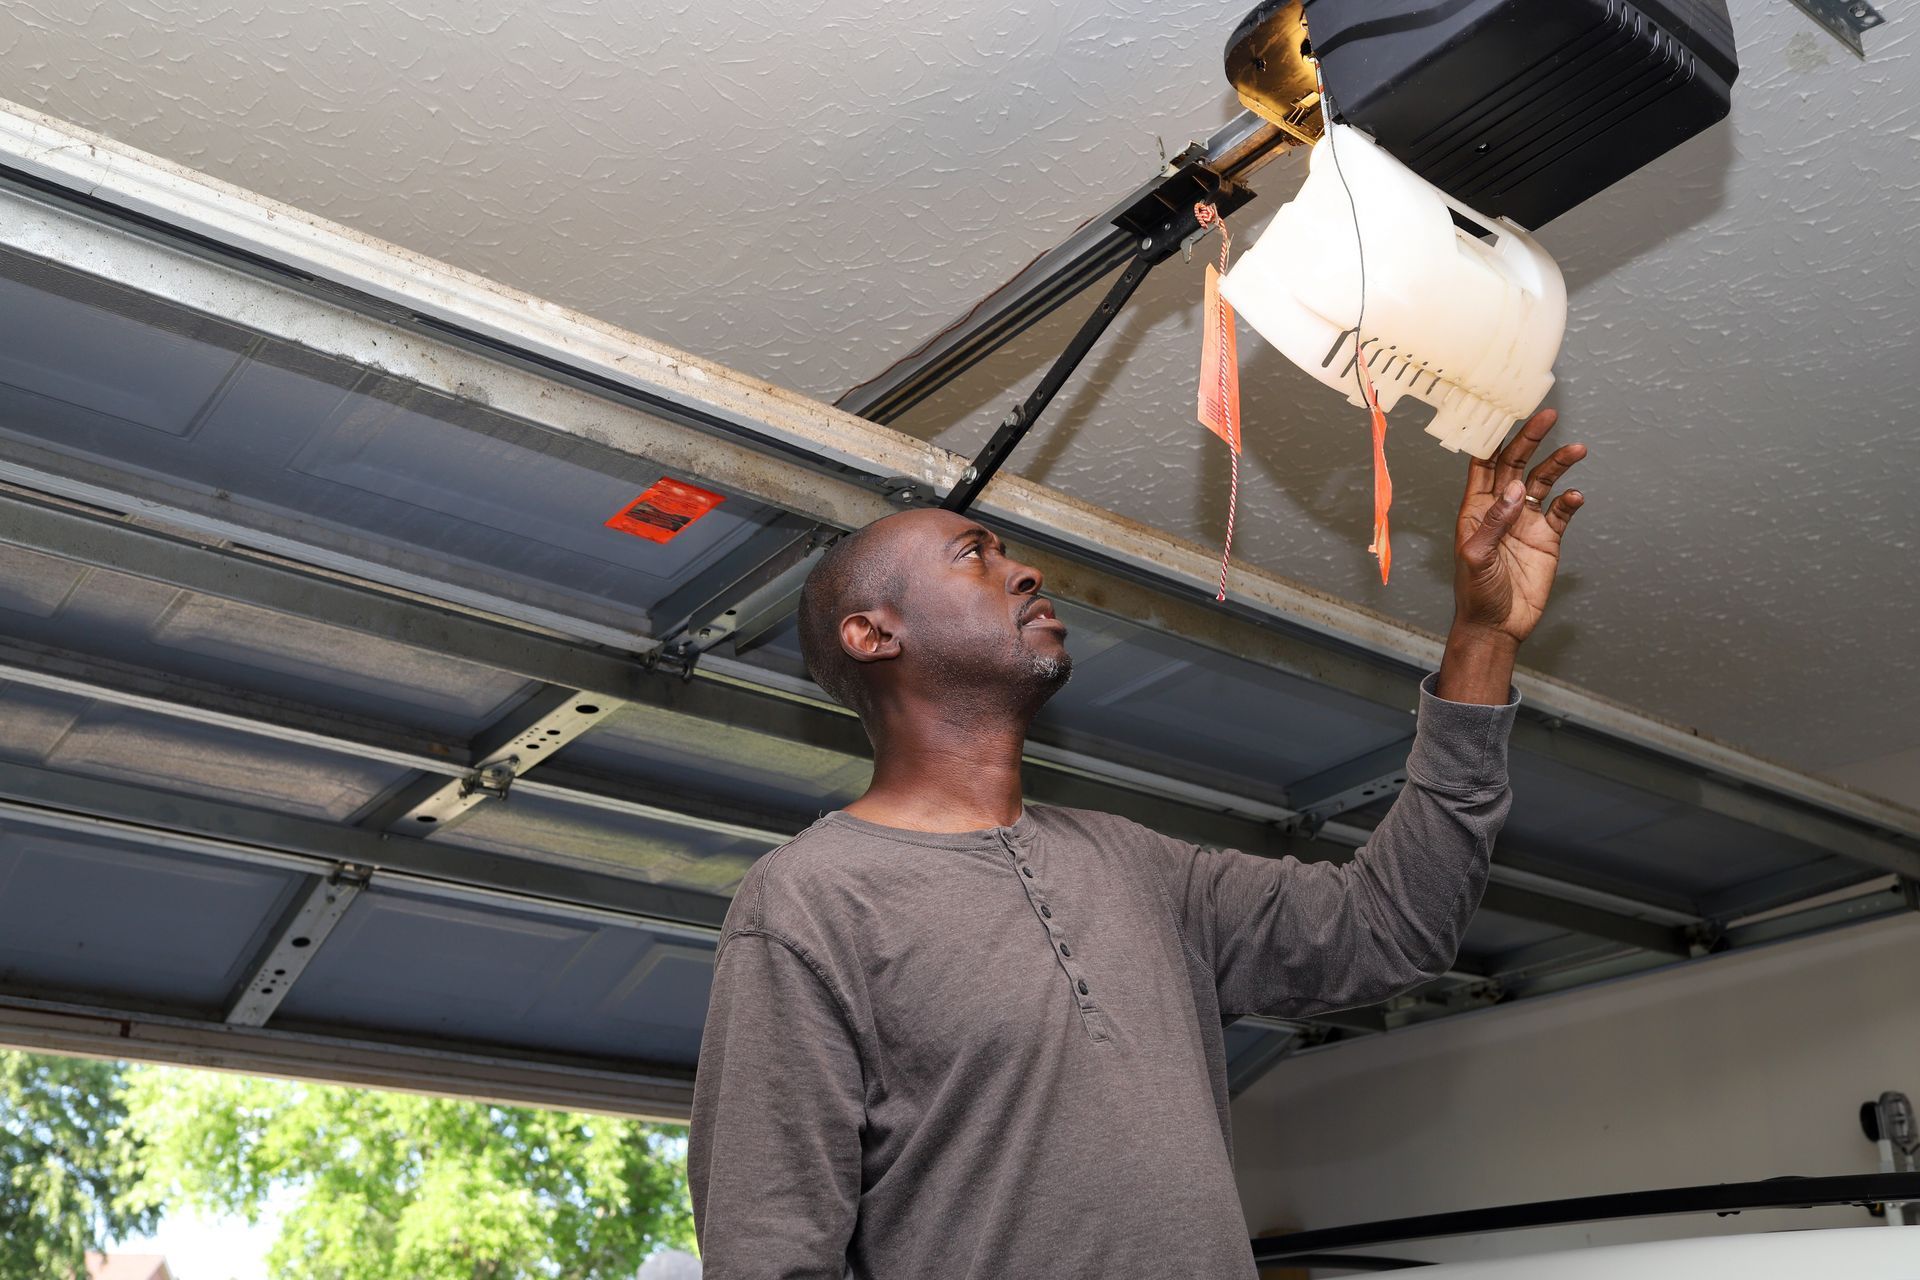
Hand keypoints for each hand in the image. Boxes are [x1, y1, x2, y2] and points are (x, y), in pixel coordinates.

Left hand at [1453, 409, 1587, 648]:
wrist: (1497, 626)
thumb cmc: (1475, 593)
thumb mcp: (1476, 557)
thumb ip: (1494, 522)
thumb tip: (1514, 489)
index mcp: (1476, 509)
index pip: (1485, 465)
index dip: (1494, 440)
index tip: (1505, 413)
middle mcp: (1502, 508)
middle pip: (1517, 464)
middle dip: (1531, 439)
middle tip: (1548, 416)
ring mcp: (1526, 521)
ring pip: (1543, 482)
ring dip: (1558, 464)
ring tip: (1578, 449)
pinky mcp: (1548, 538)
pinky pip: (1561, 511)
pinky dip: (1570, 500)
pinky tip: (1575, 497)